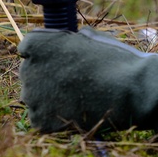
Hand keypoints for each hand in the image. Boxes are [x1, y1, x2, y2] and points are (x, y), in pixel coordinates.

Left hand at [17, 27, 157, 138]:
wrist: (130, 90)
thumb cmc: (114, 59)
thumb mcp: (90, 36)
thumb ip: (68, 40)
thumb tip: (66, 44)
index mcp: (36, 44)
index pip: (28, 48)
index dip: (45, 52)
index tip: (59, 57)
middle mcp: (27, 69)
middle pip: (31, 72)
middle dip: (47, 75)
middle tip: (74, 79)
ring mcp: (32, 97)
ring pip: (35, 96)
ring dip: (50, 96)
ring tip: (77, 97)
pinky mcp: (41, 120)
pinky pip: (41, 117)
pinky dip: (54, 117)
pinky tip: (73, 111)